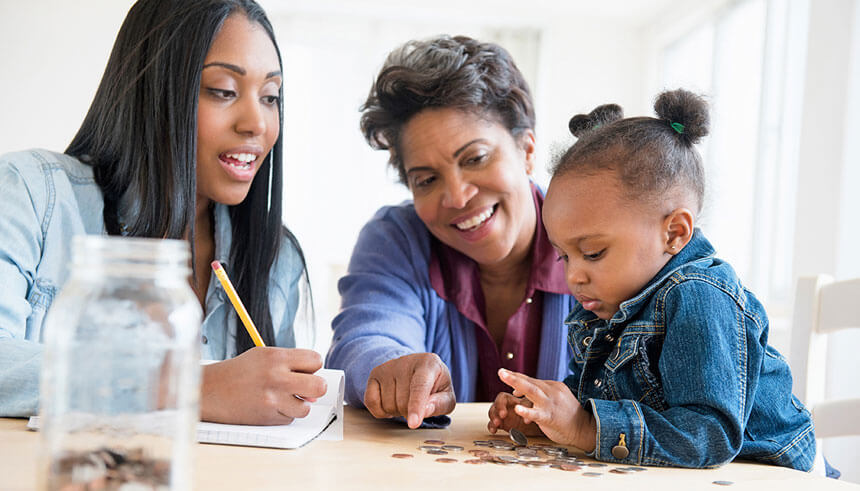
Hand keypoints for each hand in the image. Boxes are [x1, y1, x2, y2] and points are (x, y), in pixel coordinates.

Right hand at [200, 347, 326, 424]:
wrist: (210, 391)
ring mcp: (273, 399)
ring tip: (281, 398)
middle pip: (319, 386)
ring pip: (306, 407)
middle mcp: (277, 377)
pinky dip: (283, 414)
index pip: (316, 360)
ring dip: (298, 404)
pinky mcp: (267, 417)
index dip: (313, 366)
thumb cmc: (238, 372)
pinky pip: (290, 418)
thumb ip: (291, 366)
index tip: (305, 370)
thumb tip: (315, 388)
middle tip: (304, 388)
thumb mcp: (263, 357)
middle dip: (315, 388)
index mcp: (277, 357)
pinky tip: (269, 406)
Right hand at [363, 353, 455, 428]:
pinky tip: (391, 403)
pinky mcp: (375, 373)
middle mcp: (406, 361)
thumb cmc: (434, 384)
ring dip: (397, 412)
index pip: (420, 387)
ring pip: (387, 404)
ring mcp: (388, 366)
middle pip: (403, 401)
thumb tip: (425, 411)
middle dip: (409, 412)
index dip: (416, 407)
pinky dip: (381, 412)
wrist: (416, 368)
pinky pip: (371, 402)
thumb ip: (440, 404)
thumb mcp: (446, 394)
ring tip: (406, 400)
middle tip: (417, 406)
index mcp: (428, 363)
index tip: (413, 423)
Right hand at [487, 392, 541, 436]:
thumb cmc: (535, 409)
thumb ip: (528, 408)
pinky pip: (492, 424)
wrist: (536, 422)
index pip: (502, 398)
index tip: (503, 414)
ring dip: (493, 419)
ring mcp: (502, 415)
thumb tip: (524, 416)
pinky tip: (494, 430)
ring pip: (492, 414)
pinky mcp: (501, 424)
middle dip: (495, 413)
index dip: (500, 405)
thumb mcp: (533, 406)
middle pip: (495, 406)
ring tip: (496, 425)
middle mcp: (505, 406)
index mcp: (512, 399)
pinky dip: (492, 427)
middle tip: (498, 421)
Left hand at [498, 368, 595, 450]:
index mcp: (553, 386)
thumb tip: (517, 392)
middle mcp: (551, 391)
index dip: (517, 378)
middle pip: (529, 381)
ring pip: (531, 391)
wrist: (585, 428)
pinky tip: (517, 409)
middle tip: (500, 371)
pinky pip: (537, 413)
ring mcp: (551, 403)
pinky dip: (527, 411)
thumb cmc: (568, 415)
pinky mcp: (551, 417)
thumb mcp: (555, 399)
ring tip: (504, 377)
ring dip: (516, 383)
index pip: (531, 379)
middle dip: (513, 376)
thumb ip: (538, 395)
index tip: (505, 375)